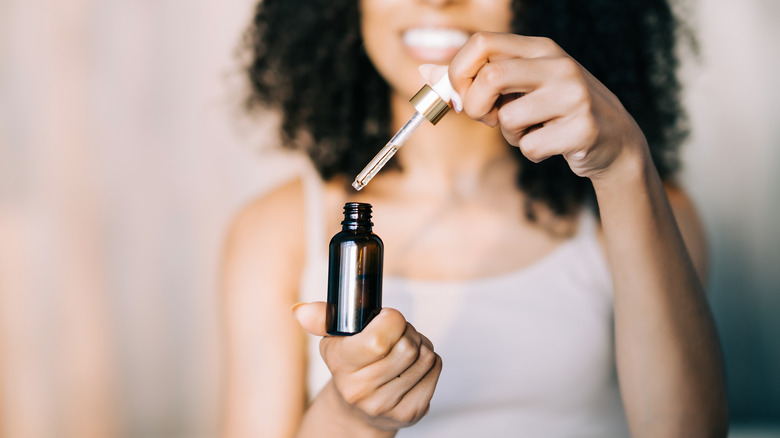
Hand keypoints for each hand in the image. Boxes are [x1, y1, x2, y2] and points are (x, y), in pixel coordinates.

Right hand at [293, 302, 441, 430]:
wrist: (358, 410)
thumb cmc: (350, 365)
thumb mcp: (333, 340)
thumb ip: (320, 319)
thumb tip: (300, 310)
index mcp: (340, 366)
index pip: (378, 340)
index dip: (391, 321)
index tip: (386, 318)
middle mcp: (361, 391)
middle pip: (407, 346)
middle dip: (408, 332)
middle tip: (397, 334)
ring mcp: (386, 405)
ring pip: (424, 356)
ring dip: (421, 345)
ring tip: (403, 349)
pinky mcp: (410, 413)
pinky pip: (434, 370)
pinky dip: (430, 361)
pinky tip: (412, 366)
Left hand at [422, 32, 649, 181]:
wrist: (614, 139)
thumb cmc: (555, 111)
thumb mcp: (523, 86)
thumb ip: (483, 79)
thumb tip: (429, 76)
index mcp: (540, 48)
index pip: (481, 43)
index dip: (458, 72)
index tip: (461, 95)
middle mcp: (559, 65)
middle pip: (490, 76)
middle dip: (476, 106)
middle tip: (488, 119)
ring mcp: (574, 95)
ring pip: (509, 119)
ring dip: (510, 135)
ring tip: (532, 130)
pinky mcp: (584, 128)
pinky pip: (530, 147)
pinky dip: (531, 152)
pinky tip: (552, 144)